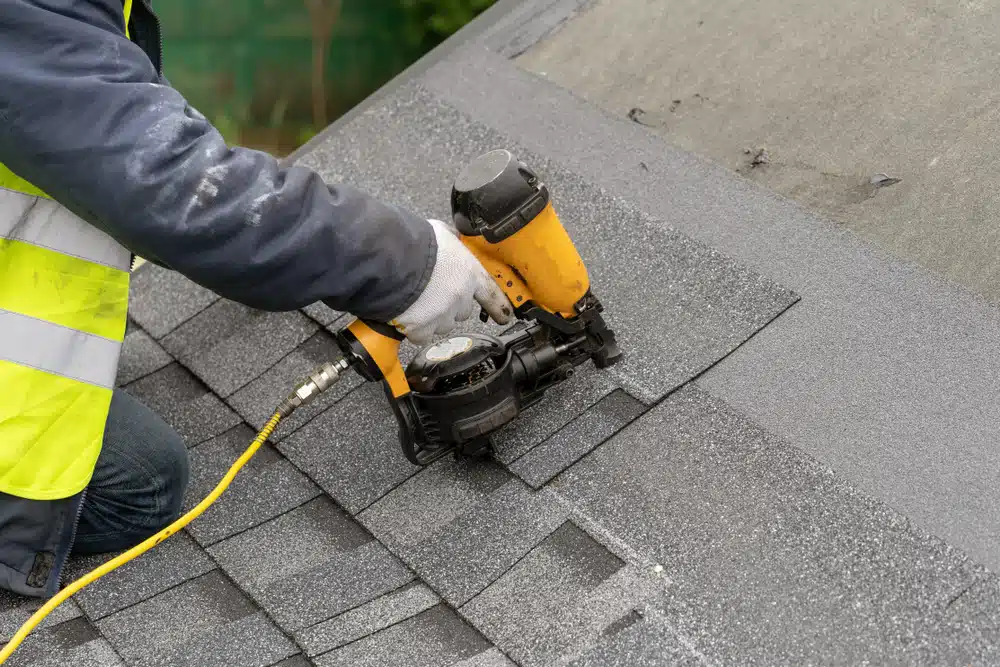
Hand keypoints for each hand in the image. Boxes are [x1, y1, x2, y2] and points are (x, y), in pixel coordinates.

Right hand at [390, 219, 513, 345]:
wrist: (390, 259)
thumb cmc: (414, 243)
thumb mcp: (441, 233)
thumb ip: (452, 241)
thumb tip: (453, 239)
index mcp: (470, 274)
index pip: (492, 295)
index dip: (499, 307)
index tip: (505, 316)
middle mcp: (460, 297)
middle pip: (461, 312)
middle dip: (449, 306)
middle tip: (432, 293)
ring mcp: (442, 315)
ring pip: (441, 324)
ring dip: (432, 317)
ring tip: (416, 300)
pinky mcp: (423, 329)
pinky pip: (421, 334)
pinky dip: (414, 328)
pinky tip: (406, 312)